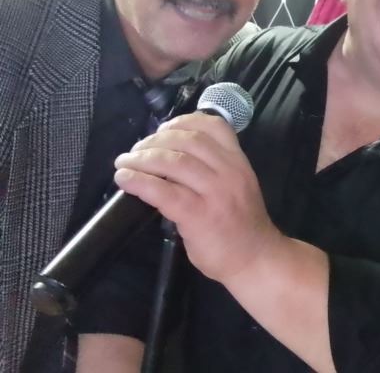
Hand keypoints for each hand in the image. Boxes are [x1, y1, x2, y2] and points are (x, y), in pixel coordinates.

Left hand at [114, 113, 280, 283]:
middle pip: (188, 140)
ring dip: (142, 158)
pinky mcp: (199, 215)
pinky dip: (139, 181)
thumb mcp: (236, 187)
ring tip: (124, 163)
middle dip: (155, 140)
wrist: (255, 259)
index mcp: (239, 162)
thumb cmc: (241, 225)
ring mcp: (215, 193)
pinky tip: (125, 180)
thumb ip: (212, 170)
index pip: (214, 126)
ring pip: (174, 162)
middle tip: (136, 150)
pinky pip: (164, 191)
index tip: (162, 128)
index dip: (184, 121)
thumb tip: (169, 158)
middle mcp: (230, 172)